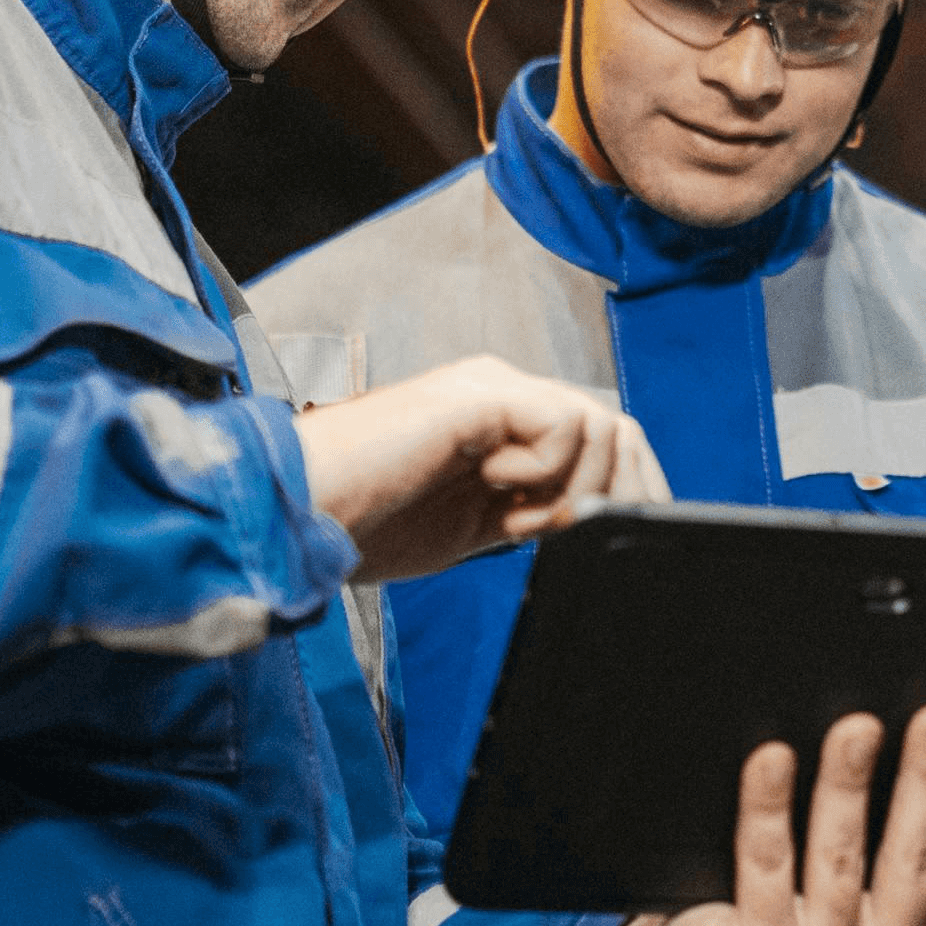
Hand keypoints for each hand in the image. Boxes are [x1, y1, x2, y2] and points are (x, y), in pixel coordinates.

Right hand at [294, 355, 667, 583]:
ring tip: (513, 515)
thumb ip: (529, 511)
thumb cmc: (364, 521)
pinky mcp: (478, 395)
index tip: (602, 536)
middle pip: (614, 427)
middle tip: (563, 531)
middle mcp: (504, 393)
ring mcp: (492, 388)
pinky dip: (545, 470)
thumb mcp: (473, 527)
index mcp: (503, 422)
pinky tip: (493, 490)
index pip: (602, 439)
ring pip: (599, 424)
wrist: (300, 512)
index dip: (625, 490)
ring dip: (571, 486)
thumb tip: (587, 522)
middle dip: (614, 491)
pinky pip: (563, 423)